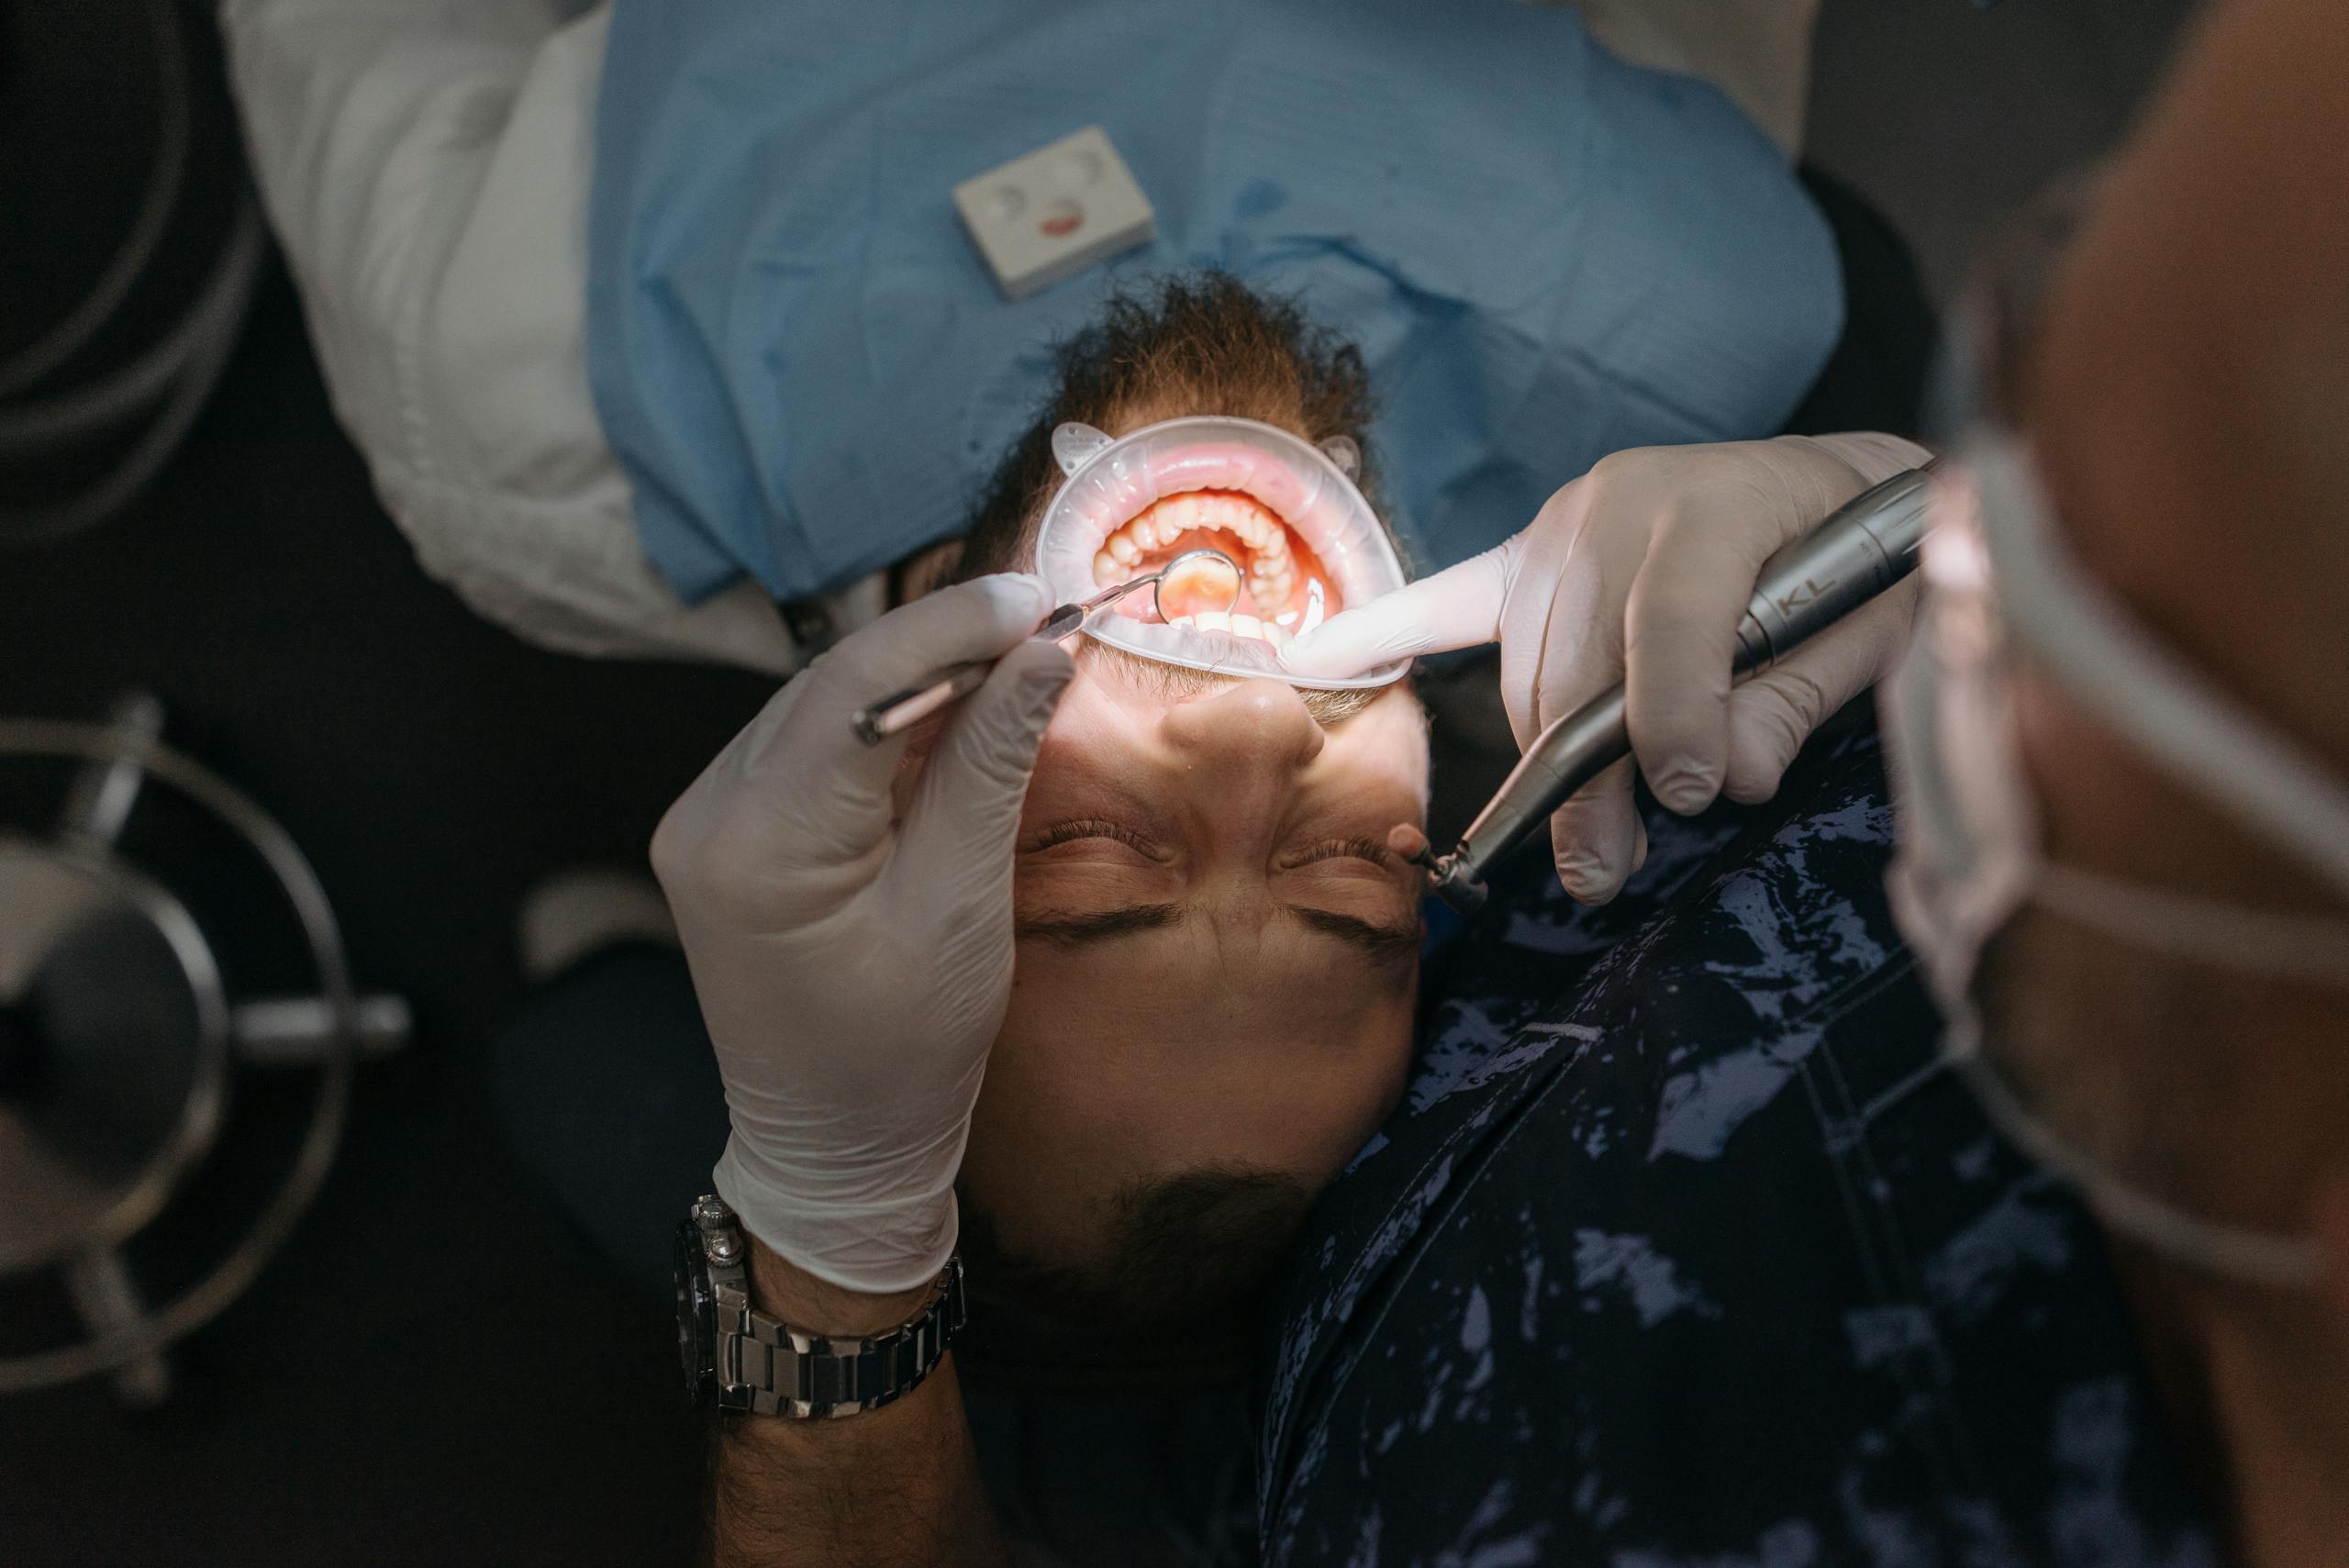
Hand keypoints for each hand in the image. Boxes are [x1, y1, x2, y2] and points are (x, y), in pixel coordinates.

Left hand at [652, 576, 1072, 1292]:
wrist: (832, 1147)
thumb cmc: (903, 1054)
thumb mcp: (961, 910)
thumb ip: (989, 768)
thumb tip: (1040, 652)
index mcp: (757, 847)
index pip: (858, 690)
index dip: (953, 628)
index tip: (1042, 595)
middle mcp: (707, 816)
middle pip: (834, 684)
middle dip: (943, 640)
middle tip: (1046, 613)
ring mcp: (704, 819)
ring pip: (822, 703)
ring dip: (917, 672)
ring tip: (1016, 653)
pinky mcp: (725, 828)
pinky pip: (810, 743)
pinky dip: (885, 719)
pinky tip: (954, 709)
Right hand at [1280, 434, 1930, 901]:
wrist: (1857, 491)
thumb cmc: (1882, 565)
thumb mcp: (1883, 626)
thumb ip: (1803, 695)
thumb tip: (1727, 778)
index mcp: (1721, 498)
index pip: (1669, 618)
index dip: (1675, 716)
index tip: (1693, 795)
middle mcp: (1624, 498)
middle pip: (1575, 661)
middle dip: (1593, 779)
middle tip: (1610, 872)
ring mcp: (1567, 522)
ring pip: (1524, 670)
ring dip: (1545, 760)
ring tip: (1589, 843)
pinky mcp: (1536, 553)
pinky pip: (1446, 599)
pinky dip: (1382, 629)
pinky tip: (1316, 657)